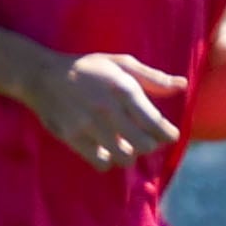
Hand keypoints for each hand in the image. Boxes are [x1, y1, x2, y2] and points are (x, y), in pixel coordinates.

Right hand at [26, 51, 185, 171]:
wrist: (42, 75)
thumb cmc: (87, 68)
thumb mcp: (121, 63)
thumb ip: (153, 77)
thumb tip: (183, 86)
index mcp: (123, 90)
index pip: (156, 124)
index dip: (167, 134)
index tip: (168, 135)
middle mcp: (108, 110)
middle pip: (143, 145)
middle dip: (150, 145)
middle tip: (146, 140)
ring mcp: (88, 126)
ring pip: (123, 157)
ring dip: (129, 154)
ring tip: (126, 146)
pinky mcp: (72, 138)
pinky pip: (100, 162)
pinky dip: (108, 161)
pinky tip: (106, 150)